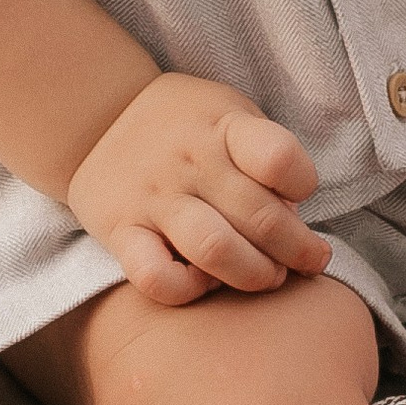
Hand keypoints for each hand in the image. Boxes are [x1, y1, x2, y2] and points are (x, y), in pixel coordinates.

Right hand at [66, 73, 331, 306]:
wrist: (97, 117)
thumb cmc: (186, 126)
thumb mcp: (230, 114)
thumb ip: (263, 158)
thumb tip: (293, 219)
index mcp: (223, 127)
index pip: (278, 158)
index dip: (303, 183)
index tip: (301, 193)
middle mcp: (190, 162)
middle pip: (260, 217)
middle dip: (298, 250)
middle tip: (308, 260)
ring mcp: (154, 198)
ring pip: (216, 251)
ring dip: (256, 274)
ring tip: (270, 276)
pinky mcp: (121, 232)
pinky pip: (155, 278)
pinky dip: (188, 290)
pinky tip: (204, 282)